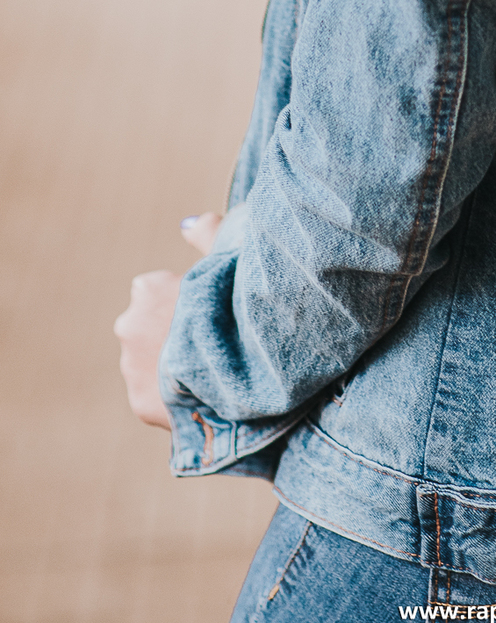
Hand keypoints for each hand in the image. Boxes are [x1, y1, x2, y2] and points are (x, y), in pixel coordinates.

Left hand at [114, 211, 222, 428]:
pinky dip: (172, 394)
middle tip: (206, 340)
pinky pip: (155, 394)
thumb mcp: (228, 261)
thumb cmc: (235, 306)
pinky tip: (200, 391)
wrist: (238, 369)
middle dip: (169, 331)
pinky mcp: (139, 401)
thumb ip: (208, 234)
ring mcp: (131, 366)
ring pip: (149, 361)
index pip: (156, 289)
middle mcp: (129, 324)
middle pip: (148, 326)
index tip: (206, 309)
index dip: (184, 299)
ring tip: (207, 368)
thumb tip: (187, 221)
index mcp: (147, 288)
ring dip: (168, 363)